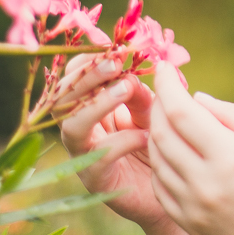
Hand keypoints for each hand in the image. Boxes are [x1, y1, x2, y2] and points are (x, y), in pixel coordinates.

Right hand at [57, 55, 168, 230]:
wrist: (170, 188)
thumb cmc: (156, 144)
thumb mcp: (149, 111)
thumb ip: (137, 93)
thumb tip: (130, 73)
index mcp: (86, 108)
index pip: (71, 78)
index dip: (85, 60)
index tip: (110, 46)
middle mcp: (78, 130)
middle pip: (63, 98)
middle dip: (87, 76)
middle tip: (115, 63)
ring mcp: (82, 156)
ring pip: (73, 126)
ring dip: (98, 104)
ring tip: (126, 89)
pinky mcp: (95, 179)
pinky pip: (100, 156)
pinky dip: (124, 141)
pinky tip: (147, 136)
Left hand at [148, 62, 233, 234]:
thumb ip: (232, 115)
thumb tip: (196, 97)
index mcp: (232, 159)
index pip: (182, 112)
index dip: (168, 85)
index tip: (165, 67)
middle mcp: (206, 185)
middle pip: (162, 134)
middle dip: (158, 105)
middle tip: (167, 90)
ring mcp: (194, 209)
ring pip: (157, 159)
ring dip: (156, 132)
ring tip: (170, 118)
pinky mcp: (189, 225)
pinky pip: (160, 186)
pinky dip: (161, 162)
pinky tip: (174, 151)